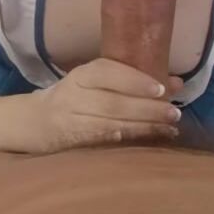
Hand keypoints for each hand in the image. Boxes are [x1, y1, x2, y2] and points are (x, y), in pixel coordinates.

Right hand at [28, 58, 185, 150]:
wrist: (35, 122)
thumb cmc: (77, 98)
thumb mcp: (96, 83)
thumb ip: (132, 81)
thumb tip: (177, 83)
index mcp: (81, 76)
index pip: (107, 71)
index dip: (134, 80)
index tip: (162, 88)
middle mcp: (73, 96)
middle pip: (113, 102)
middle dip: (147, 108)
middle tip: (174, 113)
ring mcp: (71, 120)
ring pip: (110, 123)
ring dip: (143, 127)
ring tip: (169, 129)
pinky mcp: (73, 141)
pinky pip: (102, 140)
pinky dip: (124, 140)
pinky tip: (146, 141)